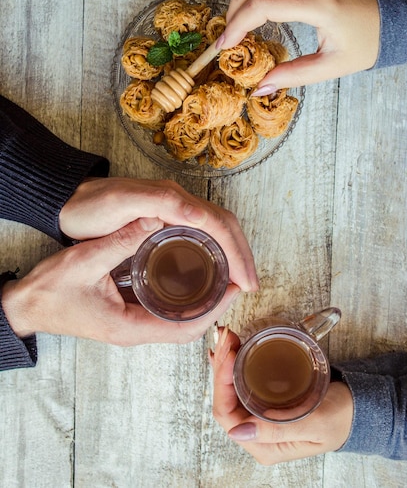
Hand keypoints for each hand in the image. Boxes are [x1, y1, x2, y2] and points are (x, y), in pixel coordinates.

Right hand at [1, 220, 240, 344]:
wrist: (25, 307)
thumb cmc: (49, 291)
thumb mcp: (82, 262)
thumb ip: (119, 241)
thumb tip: (155, 218)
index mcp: (130, 327)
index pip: (185, 327)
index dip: (215, 308)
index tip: (235, 285)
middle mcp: (135, 332)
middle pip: (188, 328)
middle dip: (215, 307)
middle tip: (235, 277)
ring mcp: (132, 326)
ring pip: (178, 322)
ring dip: (202, 303)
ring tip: (220, 275)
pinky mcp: (127, 317)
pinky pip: (164, 313)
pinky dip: (183, 300)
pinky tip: (188, 277)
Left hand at [59, 177, 257, 291]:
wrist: (68, 203)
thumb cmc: (90, 205)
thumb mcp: (120, 202)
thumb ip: (158, 203)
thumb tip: (198, 214)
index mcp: (173, 199)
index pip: (218, 224)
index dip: (236, 252)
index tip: (245, 280)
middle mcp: (178, 204)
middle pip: (224, 227)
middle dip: (242, 255)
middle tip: (250, 285)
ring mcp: (173, 213)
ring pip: (216, 232)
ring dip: (233, 255)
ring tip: (240, 282)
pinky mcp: (164, 223)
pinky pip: (201, 237)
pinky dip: (216, 254)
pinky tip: (214, 272)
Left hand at [210, 327, 352, 463]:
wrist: (358, 409)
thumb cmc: (340, 419)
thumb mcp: (315, 424)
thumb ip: (280, 430)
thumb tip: (238, 432)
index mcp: (264, 446)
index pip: (228, 415)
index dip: (222, 383)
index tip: (228, 354)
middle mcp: (256, 434)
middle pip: (224, 399)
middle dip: (221, 365)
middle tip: (226, 336)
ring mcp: (257, 418)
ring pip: (230, 389)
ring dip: (225, 361)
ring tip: (225, 337)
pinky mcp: (264, 402)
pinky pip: (240, 383)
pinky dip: (233, 363)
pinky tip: (229, 349)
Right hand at [217, 0, 379, 90]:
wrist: (393, 15)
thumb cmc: (365, 41)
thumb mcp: (332, 67)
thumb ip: (294, 76)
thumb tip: (260, 88)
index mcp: (319, 3)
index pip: (262, 5)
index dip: (236, 24)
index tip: (226, 43)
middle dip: (234, 6)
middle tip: (232, 27)